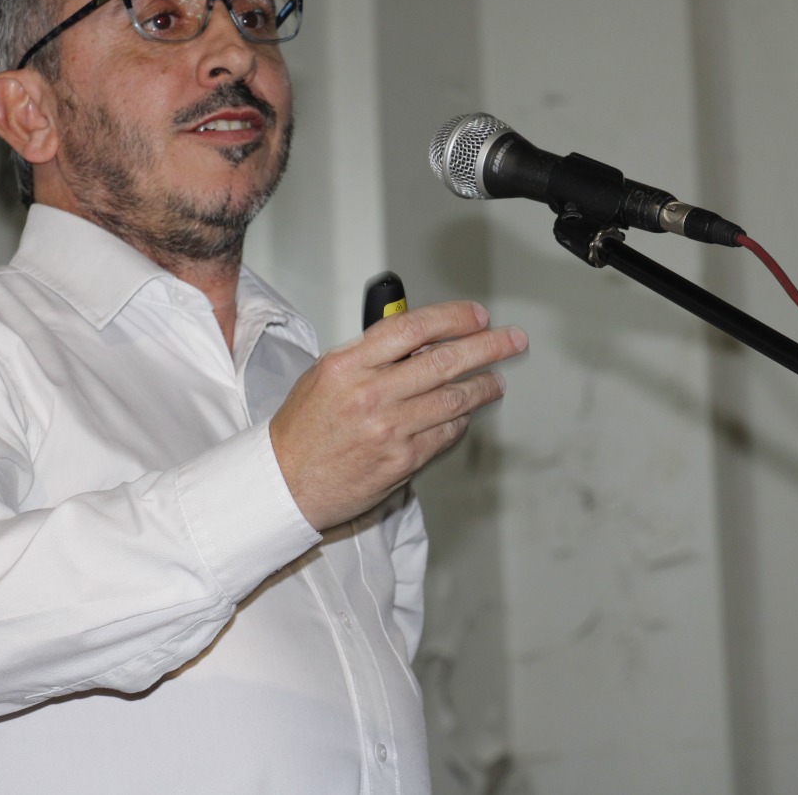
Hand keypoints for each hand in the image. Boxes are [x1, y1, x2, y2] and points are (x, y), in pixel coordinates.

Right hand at [269, 301, 526, 529]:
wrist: (285, 482)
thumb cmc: (303, 429)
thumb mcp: (326, 374)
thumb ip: (372, 355)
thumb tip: (422, 341)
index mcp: (348, 364)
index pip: (413, 328)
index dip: (453, 318)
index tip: (477, 316)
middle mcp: (370, 394)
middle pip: (444, 360)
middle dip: (488, 347)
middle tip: (512, 340)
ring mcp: (389, 429)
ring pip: (454, 399)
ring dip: (484, 386)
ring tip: (496, 380)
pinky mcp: (402, 460)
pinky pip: (446, 433)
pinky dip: (461, 421)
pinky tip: (465, 414)